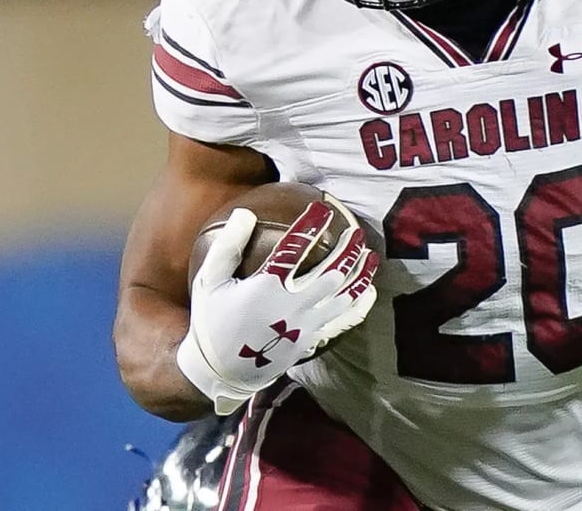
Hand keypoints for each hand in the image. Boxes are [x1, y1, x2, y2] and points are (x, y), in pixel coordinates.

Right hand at [176, 200, 378, 413]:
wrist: (220, 372)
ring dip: (360, 274)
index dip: (310, 225)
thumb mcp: (210, 282)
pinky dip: (360, 306)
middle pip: (330, 273)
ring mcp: (305, 326)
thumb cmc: (212, 322)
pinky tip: (370, 291)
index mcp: (266, 288)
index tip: (322, 208)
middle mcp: (291, 307)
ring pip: (343, 297)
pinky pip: (343, 323)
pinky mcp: (311, 342)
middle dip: (348, 249)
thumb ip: (227, 246)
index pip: (294, 248)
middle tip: (356, 231)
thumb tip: (244, 213)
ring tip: (370, 255)